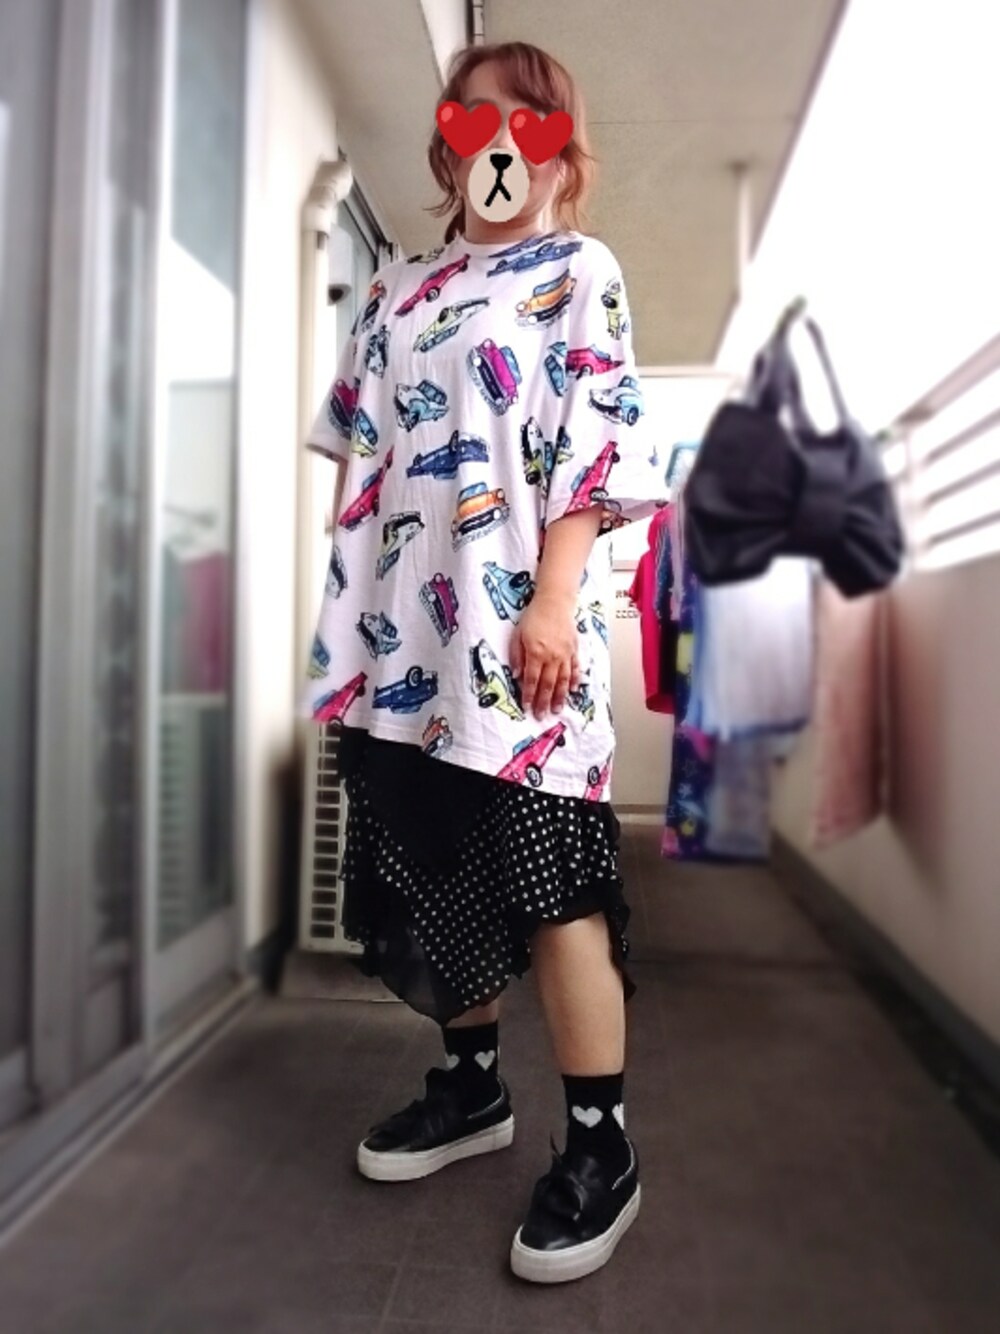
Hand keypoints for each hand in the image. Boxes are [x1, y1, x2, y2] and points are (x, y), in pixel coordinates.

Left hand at [509, 591, 581, 720]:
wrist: (554, 602)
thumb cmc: (534, 616)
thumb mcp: (517, 635)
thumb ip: (517, 656)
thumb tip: (517, 675)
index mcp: (536, 654)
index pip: (531, 681)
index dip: (528, 696)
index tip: (526, 707)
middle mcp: (552, 657)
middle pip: (548, 685)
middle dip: (544, 702)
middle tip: (542, 715)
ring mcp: (565, 654)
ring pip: (563, 681)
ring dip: (560, 697)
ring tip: (558, 709)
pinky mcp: (573, 650)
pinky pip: (575, 669)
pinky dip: (574, 681)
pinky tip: (573, 690)